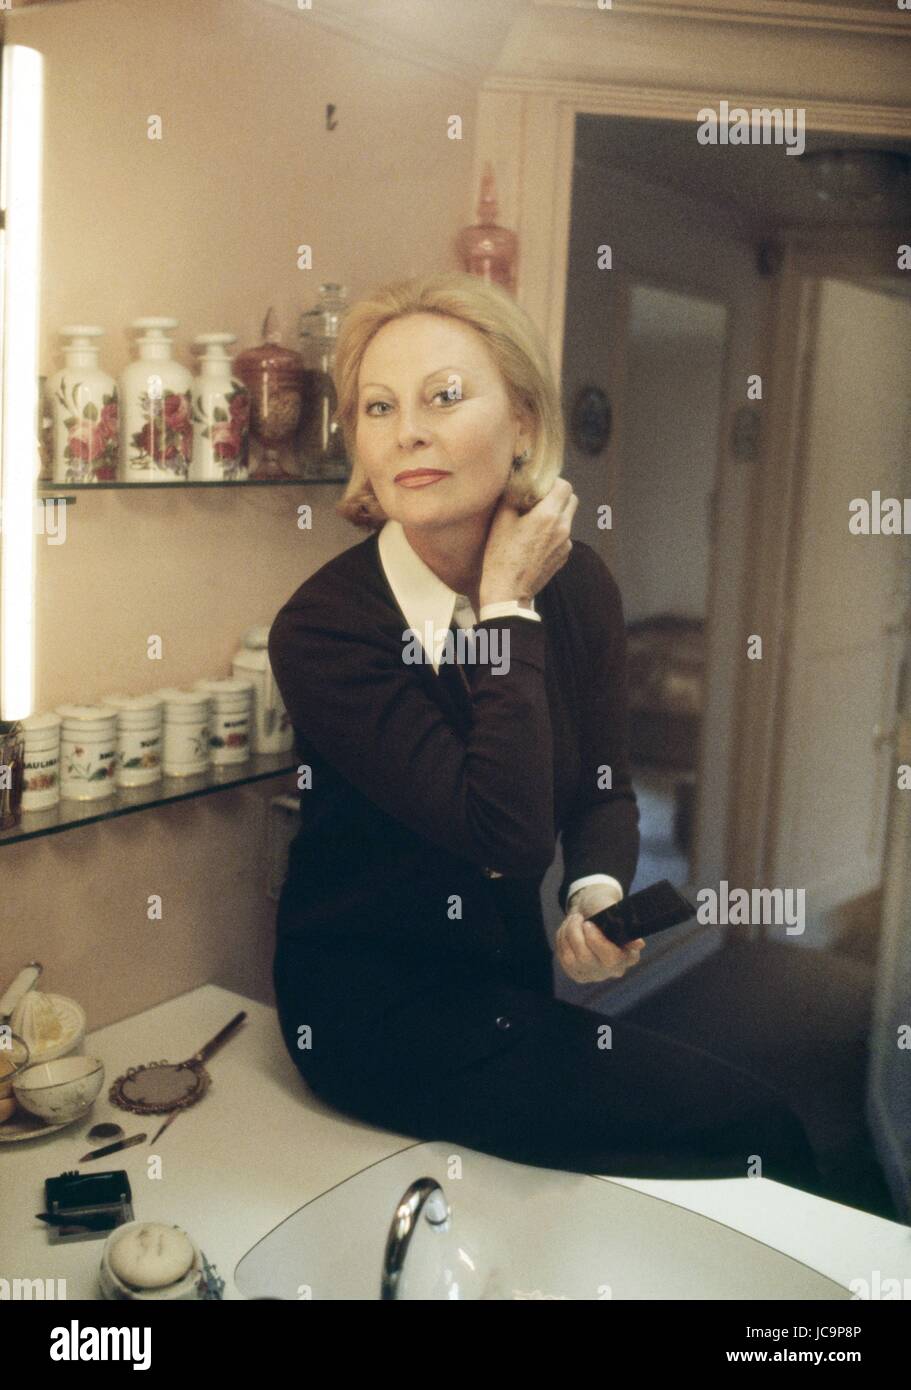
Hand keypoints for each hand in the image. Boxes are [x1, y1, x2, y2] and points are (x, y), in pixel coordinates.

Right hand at [479, 478, 577, 607]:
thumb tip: (518, 482)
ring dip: (556, 515)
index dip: (554, 482)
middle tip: (539, 501)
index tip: (540, 487)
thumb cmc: (501, 555)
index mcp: (548, 516)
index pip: (565, 486)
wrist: (508, 591)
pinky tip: (535, 542)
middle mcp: (563, 528)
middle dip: (558, 496)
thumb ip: (513, 497)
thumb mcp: (501, 520)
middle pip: (572, 500)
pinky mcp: (564, 557)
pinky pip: (564, 537)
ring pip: (568, 519)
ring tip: (534, 524)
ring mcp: (566, 544)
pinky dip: (554, 533)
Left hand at [555, 909, 645, 984]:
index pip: (611, 958)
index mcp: (628, 956)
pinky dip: (562, 940)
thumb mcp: (614, 911)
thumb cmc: (605, 911)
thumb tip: (638, 944)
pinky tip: (568, 930)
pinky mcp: (578, 974)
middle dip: (575, 933)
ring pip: (570, 959)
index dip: (596, 941)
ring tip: (573, 920)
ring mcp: (594, 975)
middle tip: (577, 917)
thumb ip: (624, 924)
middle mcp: (613, 970)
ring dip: (567, 934)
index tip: (588, 924)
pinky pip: (562, 958)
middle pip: (585, 958)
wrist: (592, 914)